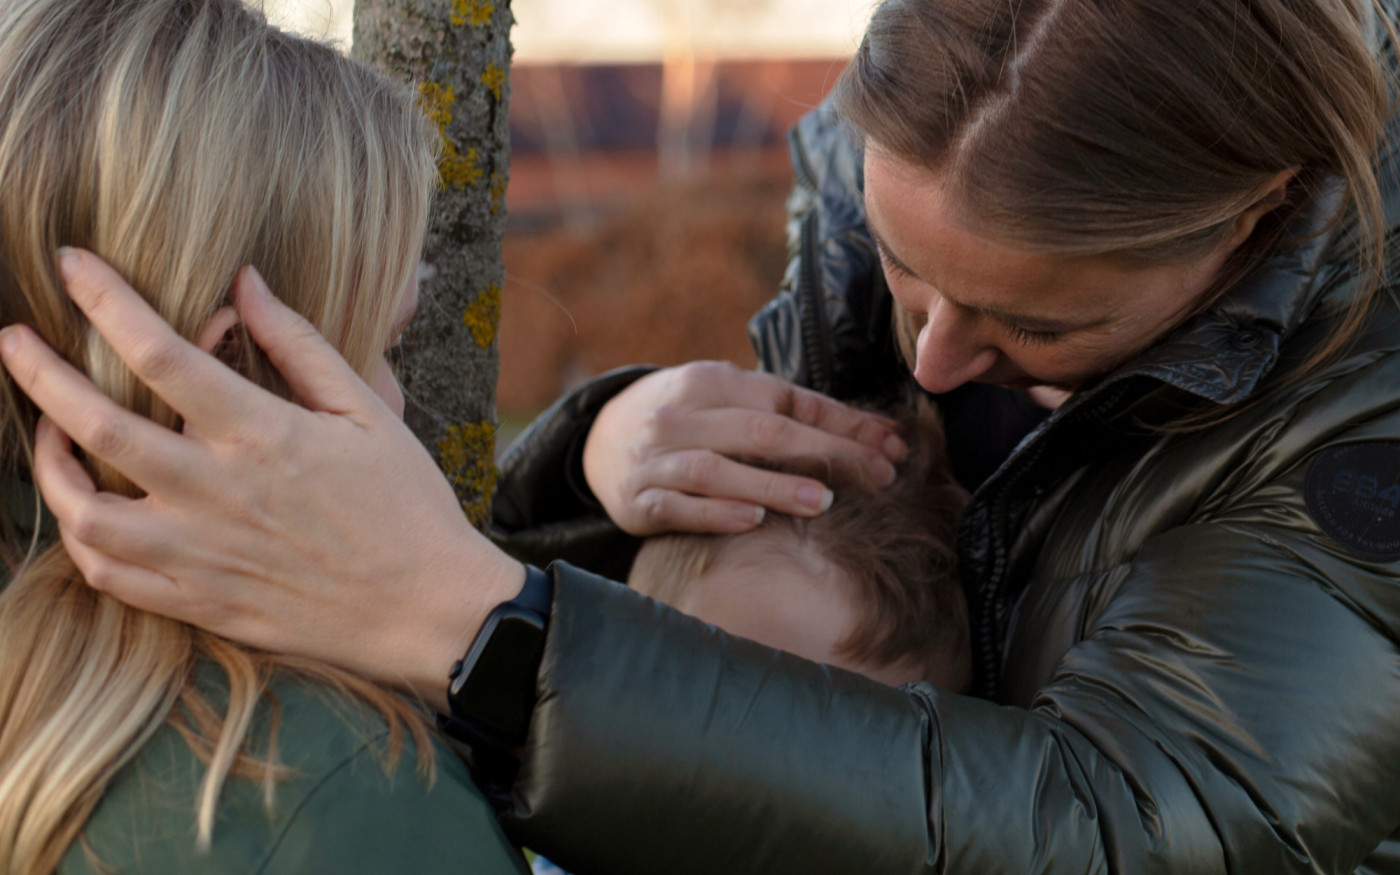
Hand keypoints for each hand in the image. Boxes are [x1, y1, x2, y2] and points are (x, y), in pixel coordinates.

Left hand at [0, 249, 522, 709]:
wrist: (428, 608)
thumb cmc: (407, 504)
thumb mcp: (369, 412)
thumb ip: (300, 346)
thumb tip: (245, 284)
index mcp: (262, 434)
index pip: (160, 353)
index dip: (105, 299)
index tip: (71, 261)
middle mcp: (217, 492)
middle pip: (96, 424)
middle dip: (38, 371)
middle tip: (12, 338)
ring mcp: (201, 554)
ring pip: (84, 511)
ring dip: (47, 463)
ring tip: (45, 431)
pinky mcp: (201, 603)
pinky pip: (111, 577)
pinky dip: (81, 540)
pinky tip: (84, 512)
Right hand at [583, 361, 907, 535]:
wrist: (598, 440)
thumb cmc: (690, 419)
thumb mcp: (729, 399)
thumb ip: (794, 413)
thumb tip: (882, 434)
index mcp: (709, 381)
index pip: (786, 401)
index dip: (842, 425)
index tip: (890, 450)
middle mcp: (680, 416)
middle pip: (759, 432)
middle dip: (822, 454)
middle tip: (873, 477)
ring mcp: (655, 459)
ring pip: (717, 471)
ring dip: (773, 486)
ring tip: (823, 503)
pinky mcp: (638, 501)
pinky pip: (678, 507)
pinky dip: (716, 514)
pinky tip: (754, 522)